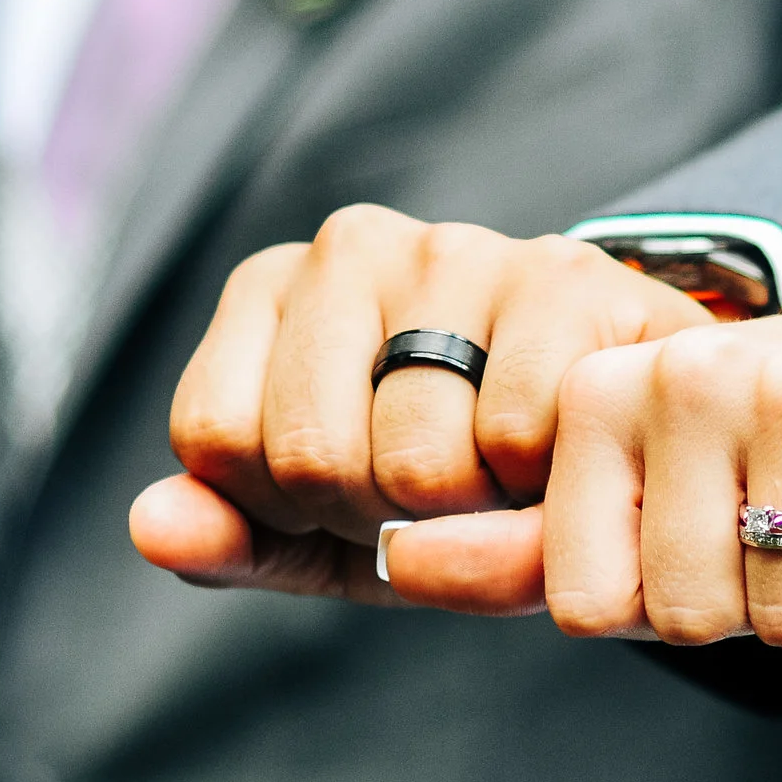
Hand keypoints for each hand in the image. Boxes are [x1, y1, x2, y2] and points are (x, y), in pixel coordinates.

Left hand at [128, 202, 712, 601]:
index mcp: (274, 290)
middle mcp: (352, 245)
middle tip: (439, 497)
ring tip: (501, 477)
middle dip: (378, 518)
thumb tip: (149, 525)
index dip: (288, 511)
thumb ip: (235, 537)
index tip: (352, 499)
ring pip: (413, 455)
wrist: (632, 444)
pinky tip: (560, 455)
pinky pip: (512, 439)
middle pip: (308, 453)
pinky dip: (540, 486)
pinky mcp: (565, 276)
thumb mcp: (333, 535)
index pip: (217, 439)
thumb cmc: (462, 485)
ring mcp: (460, 248)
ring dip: (467, 511)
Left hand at [373, 295, 781, 644]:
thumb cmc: (760, 455)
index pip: (587, 607)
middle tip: (776, 522)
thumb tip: (387, 565)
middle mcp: (679, 374)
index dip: (651, 606)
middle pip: (686, 616)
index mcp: (593, 394)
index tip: (690, 535)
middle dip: (742, 608)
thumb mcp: (629, 503)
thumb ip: (509, 552)